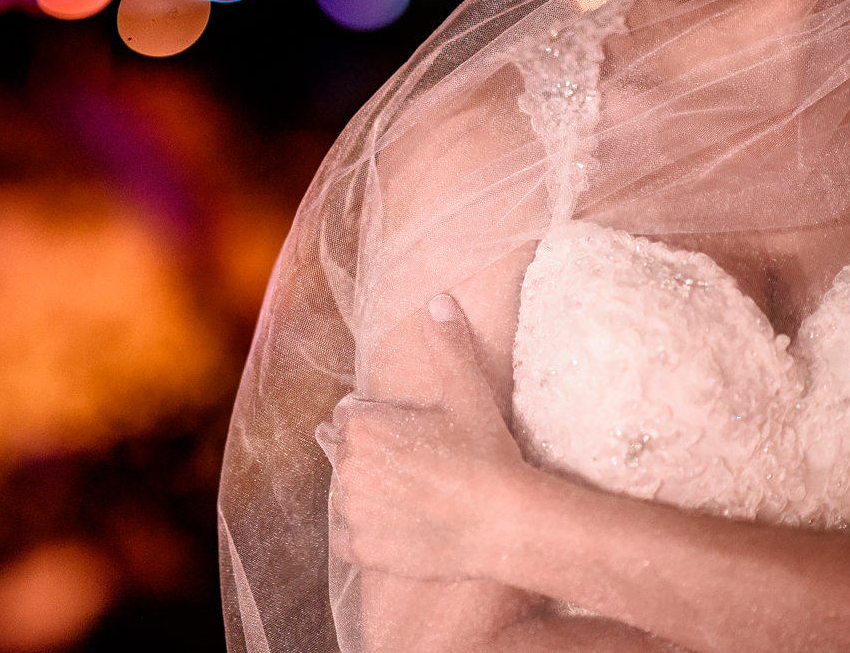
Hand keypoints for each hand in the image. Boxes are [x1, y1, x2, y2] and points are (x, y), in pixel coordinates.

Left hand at [318, 294, 534, 580]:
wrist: (503, 523)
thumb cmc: (485, 454)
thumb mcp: (467, 392)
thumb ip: (447, 344)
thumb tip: (438, 300)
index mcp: (361, 426)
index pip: (349, 416)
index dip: (379, 422)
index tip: (409, 433)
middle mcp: (346, 468)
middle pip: (347, 454)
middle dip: (372, 456)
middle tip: (415, 465)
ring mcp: (352, 511)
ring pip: (346, 494)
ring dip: (367, 493)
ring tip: (410, 495)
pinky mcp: (361, 549)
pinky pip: (345, 538)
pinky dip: (365, 534)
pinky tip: (397, 526)